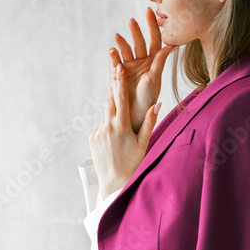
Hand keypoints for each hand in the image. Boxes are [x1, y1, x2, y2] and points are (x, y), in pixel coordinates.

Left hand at [89, 62, 161, 200]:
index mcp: (121, 127)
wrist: (114, 182)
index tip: (119, 67)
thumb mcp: (144, 143)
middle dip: (115, 86)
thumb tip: (157, 103)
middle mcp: (107, 127)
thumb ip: (150, 122)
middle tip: (118, 71)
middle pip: (110, 100)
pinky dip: (109, 122)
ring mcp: (98, 132)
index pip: (120, 99)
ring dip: (113, 106)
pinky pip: (102, 124)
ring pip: (106, 113)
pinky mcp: (92, 137)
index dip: (119, 81)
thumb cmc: (133, 162)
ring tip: (121, 105)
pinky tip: (116, 131)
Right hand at [111, 7, 176, 134]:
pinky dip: (113, 55)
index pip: (155, 40)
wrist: (134, 116)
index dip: (153, 26)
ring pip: (126, 50)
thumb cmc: (148, 99)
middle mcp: (142, 62)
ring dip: (122, 42)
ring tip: (117, 36)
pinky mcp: (118, 73)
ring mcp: (130, 67)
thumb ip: (160, 61)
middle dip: (136, 31)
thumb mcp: (155, 79)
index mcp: (154, 62)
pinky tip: (111, 50)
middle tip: (132, 20)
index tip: (150, 11)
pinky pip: (115, 61)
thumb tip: (172, 44)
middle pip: (140, 42)